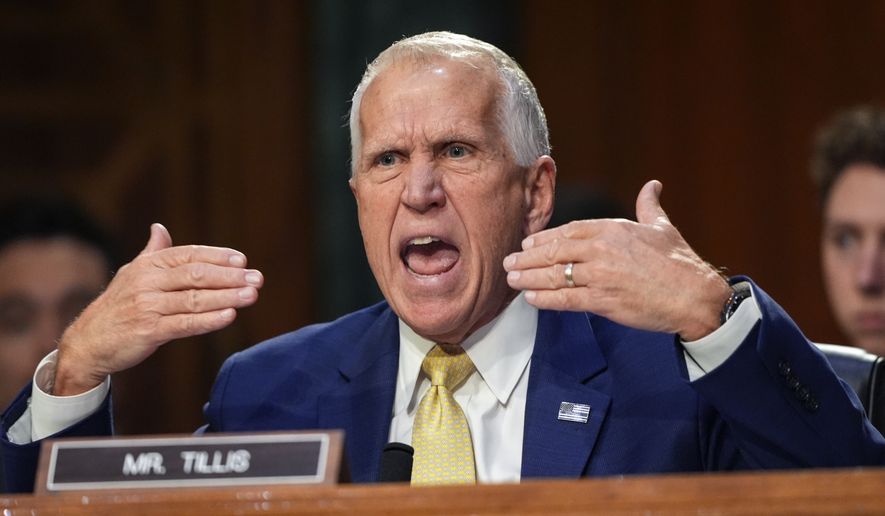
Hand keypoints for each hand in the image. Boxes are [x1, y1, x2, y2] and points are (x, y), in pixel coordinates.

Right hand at [53, 223, 263, 394]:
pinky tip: (230, 316)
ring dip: (227, 297)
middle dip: (230, 276)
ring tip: (251, 296)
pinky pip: (184, 324)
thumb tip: (160, 228)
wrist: (88, 342)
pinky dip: (209, 320)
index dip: (218, 257)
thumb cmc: (117, 306)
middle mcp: (148, 282)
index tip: (242, 261)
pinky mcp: (149, 330)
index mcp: (149, 265)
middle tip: (257, 278)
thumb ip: (153, 253)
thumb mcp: (132, 274)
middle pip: (196, 275)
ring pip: (194, 299)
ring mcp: (148, 306)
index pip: (189, 255)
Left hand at [503, 180, 729, 340]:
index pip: (568, 232)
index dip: (543, 239)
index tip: (527, 245)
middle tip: (509, 262)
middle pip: (554, 252)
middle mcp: (602, 249)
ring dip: (529, 278)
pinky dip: (546, 298)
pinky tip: (531, 298)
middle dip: (528, 258)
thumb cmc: (680, 263)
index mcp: (613, 229)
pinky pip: (567, 299)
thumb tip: (652, 185)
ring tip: (512, 280)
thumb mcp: (662, 228)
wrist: (695, 295)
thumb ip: (649, 206)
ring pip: (555, 275)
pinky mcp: (604, 300)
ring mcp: (601, 275)